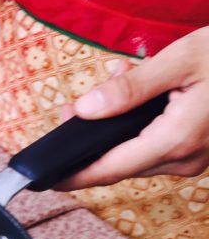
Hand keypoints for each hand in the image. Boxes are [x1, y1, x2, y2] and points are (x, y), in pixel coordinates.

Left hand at [57, 26, 208, 188]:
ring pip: (138, 152)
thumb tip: (85, 110)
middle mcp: (185, 159)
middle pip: (119, 162)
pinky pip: (157, 144)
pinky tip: (142, 89)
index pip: (110, 169)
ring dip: (118, 125)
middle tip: (72, 108)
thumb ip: (130, 89)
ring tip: (119, 79)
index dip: (73, 174)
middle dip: (92, 138)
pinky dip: (141, 124)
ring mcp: (195, 158)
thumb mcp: (180, 60)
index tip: (45, 177)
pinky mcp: (199, 150)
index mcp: (177, 140)